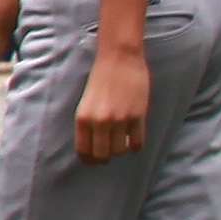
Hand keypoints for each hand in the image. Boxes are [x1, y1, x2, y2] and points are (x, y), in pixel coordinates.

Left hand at [76, 37, 150, 164]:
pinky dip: (136, 145)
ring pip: (120, 151)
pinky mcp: (138, 116)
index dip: (89, 160)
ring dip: (121, 150)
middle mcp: (100, 121)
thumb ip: (90, 123)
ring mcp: (120, 120)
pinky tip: (134, 140)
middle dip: (105, 158)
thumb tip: (94, 145)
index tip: (94, 161)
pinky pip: (138, 142)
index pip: (84, 151)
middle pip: (103, 155)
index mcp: (83, 118)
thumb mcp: (87, 103)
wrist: (119, 59)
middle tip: (109, 155)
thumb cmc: (101, 78)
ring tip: (122, 143)